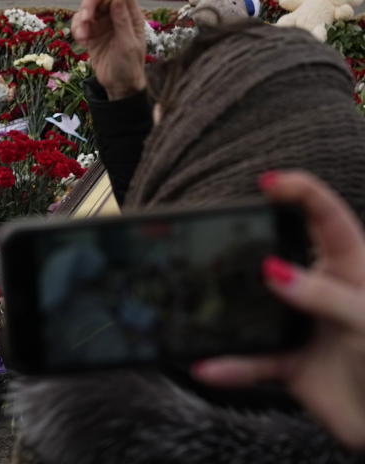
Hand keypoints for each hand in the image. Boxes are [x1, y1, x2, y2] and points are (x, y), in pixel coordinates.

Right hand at [71, 0, 147, 99]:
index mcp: (131, 14)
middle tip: (86, 18)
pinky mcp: (91, 33)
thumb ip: (122, 20)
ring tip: (83, 37)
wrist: (119, 86)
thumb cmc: (130, 66)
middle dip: (89, 5)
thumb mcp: (128, 44)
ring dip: (80, 21)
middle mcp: (116, 15)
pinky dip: (77, 30)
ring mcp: (102, 24)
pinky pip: (78, 23)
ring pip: (86, 9)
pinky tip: (82, 42)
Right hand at [192, 170, 364, 449]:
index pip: (326, 217)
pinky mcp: (290, 361)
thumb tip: (274, 271)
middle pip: (278, 251)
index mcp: (352, 268)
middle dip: (247, 239)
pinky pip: (251, 358)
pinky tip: (208, 366)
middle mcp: (321, 290)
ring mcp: (302, 324)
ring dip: (227, 306)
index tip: (267, 182)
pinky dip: (229, 365)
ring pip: (255, 305)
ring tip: (199, 294)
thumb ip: (325, 295)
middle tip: (217, 235)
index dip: (300, 192)